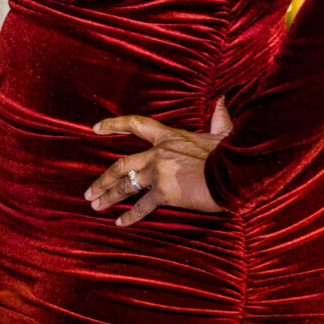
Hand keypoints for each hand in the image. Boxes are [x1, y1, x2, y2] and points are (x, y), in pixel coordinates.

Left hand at [86, 97, 232, 227]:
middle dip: (102, 179)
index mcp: (169, 136)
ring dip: (108, 197)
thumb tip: (224, 100)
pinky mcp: (164, 193)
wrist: (233, 171)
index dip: (113, 125)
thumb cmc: (230, 152)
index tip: (95, 128)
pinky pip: (142, 206)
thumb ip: (219, 117)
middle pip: (120, 164)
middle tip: (89, 191)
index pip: (135, 125)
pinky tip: (119, 223)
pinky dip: (130, 216)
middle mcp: (157, 154)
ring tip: (95, 206)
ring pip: (124, 185)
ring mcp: (158, 173)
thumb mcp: (223, 132)